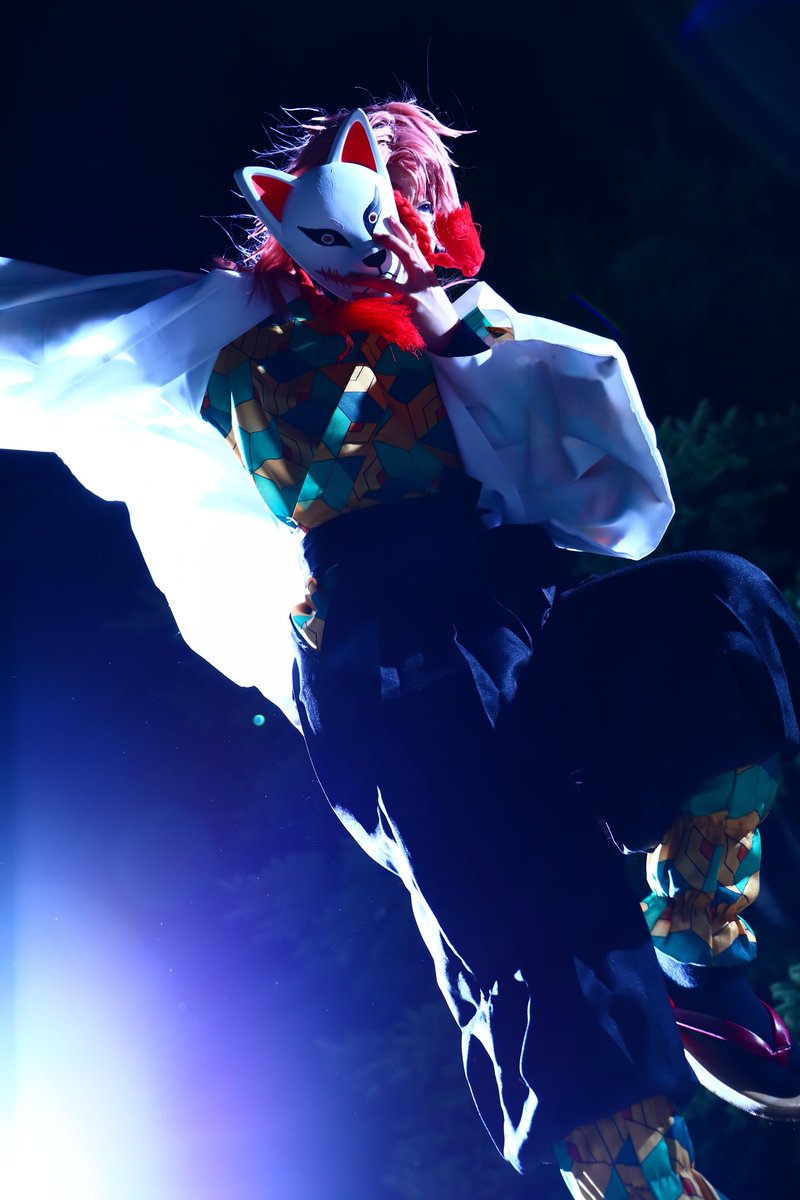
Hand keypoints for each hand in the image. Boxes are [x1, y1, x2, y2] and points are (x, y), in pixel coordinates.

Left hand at [351, 216, 459, 352]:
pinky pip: (384, 306)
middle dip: (391, 241)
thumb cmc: (439, 312)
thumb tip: (405, 263)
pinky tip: (357, 301)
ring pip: (386, 282)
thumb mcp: (432, 288)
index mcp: (427, 273)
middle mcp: (422, 279)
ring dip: (366, 280)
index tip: (391, 219)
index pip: (415, 247)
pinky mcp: (407, 312)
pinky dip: (370, 304)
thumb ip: (419, 275)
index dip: (403, 231)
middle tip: (374, 233)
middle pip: (407, 253)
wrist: (449, 335)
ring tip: (350, 277)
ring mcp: (415, 295)